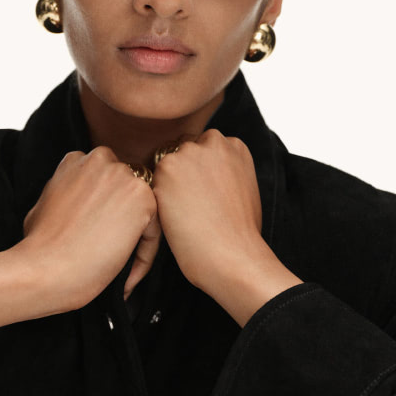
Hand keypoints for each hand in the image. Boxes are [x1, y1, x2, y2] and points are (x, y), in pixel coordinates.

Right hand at [22, 146, 160, 309]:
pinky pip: (153, 231)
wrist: (46, 267)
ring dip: (135, 238)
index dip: (103, 210)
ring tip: (118, 268)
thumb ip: (65, 192)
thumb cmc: (38, 245)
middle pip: (125, 191)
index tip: (97, 236)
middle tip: (111, 252)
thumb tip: (78, 202)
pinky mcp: (144, 199)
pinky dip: (144, 256)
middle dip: (121, 219)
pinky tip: (126, 275)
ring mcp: (124, 177)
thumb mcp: (45, 204)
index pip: (104, 181)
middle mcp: (102, 160)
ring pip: (142, 210)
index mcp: (77, 159)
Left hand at [151, 129, 264, 297]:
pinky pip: (152, 180)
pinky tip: (173, 217)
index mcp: (233, 145)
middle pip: (183, 150)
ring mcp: (188, 152)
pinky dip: (156, 198)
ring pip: (165, 164)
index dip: (197, 172)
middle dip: (182, 172)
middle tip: (188, 204)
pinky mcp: (166, 168)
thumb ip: (225, 173)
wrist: (232, 254)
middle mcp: (212, 141)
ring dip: (167, 184)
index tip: (200, 193)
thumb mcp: (243, 189)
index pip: (203, 147)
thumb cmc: (241, 233)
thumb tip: (209, 177)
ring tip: (183, 213)